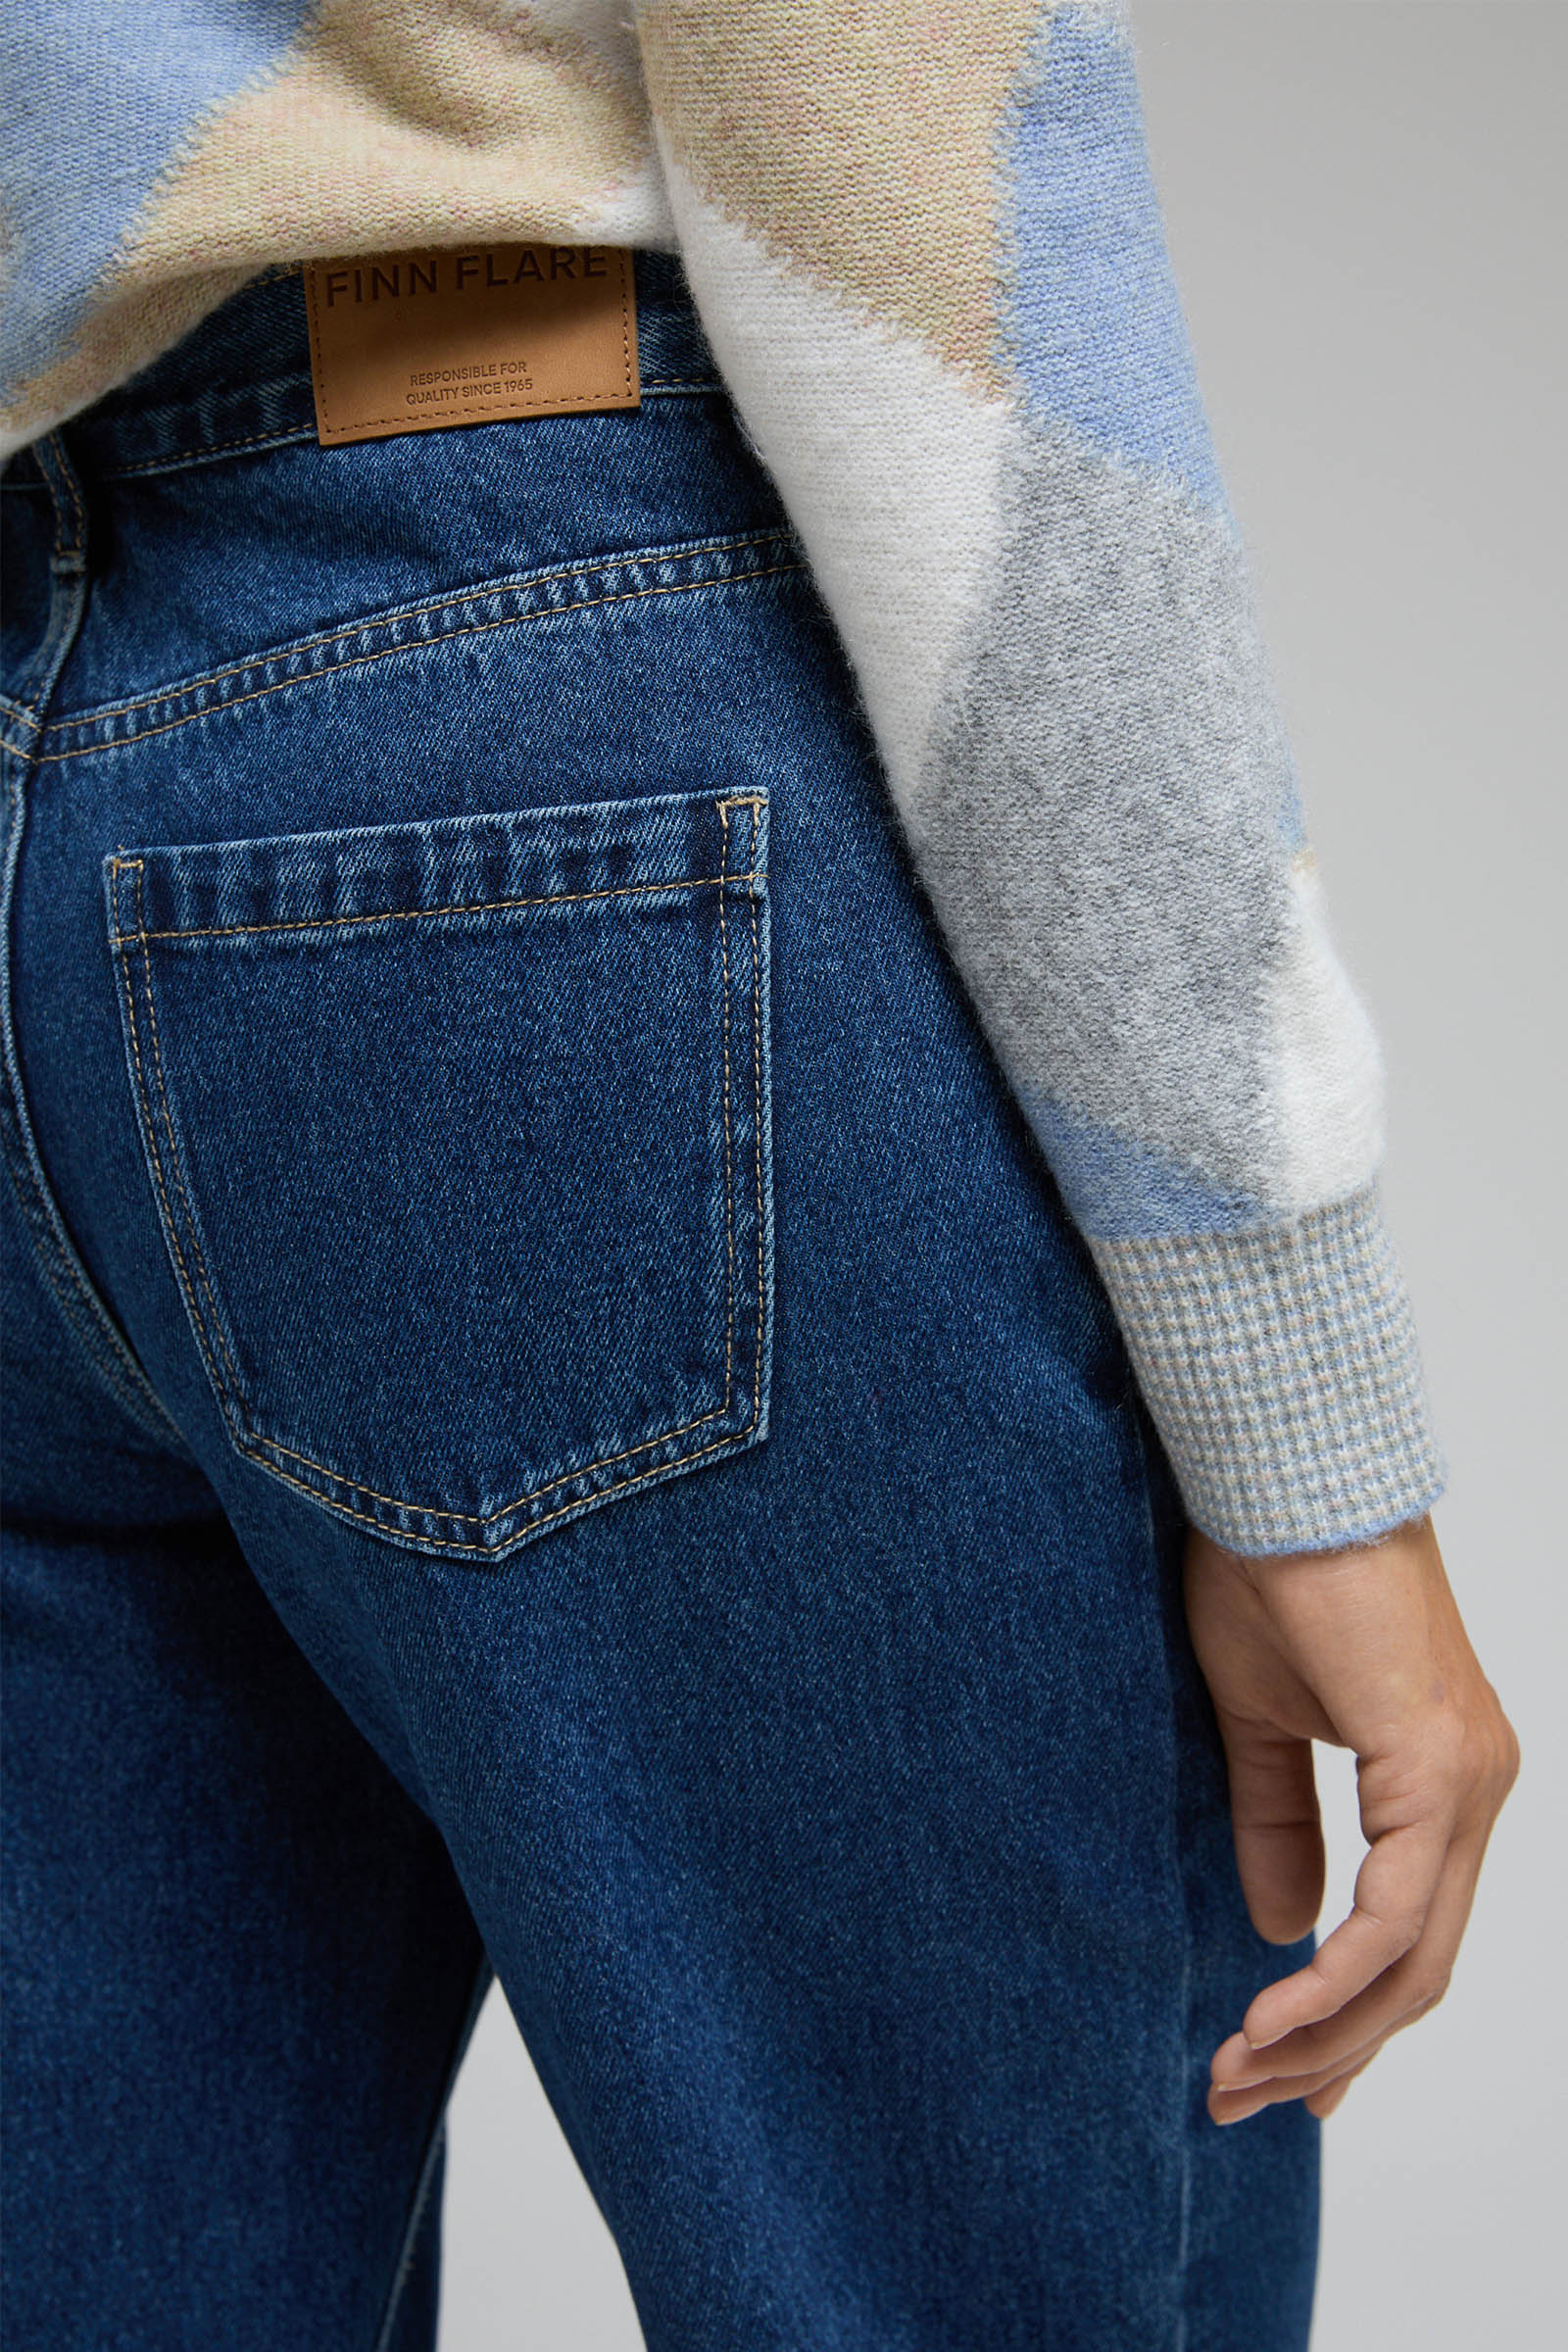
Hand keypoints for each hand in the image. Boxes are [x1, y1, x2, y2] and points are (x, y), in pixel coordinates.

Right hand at [1183, 1514, 1517, 2125]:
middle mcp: (1480, 1788)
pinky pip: (1395, 1912)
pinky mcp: (1436, 1767)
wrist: (1283, 1479)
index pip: (1414, 1935)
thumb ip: (1277, 1821)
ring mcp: (1469, 1781)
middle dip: (1331, 2049)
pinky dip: (1335, 1977)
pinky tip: (1276, 2010)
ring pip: (1415, 1958)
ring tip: (1239, 2070)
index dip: (1348, 2016)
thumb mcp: (1257, 1721)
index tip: (1276, 2071)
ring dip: (1325, 2030)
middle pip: (1422, 1969)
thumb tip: (1284, 1928)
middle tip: (1243, 2096)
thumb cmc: (1268, 1572)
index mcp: (1445, 1779)